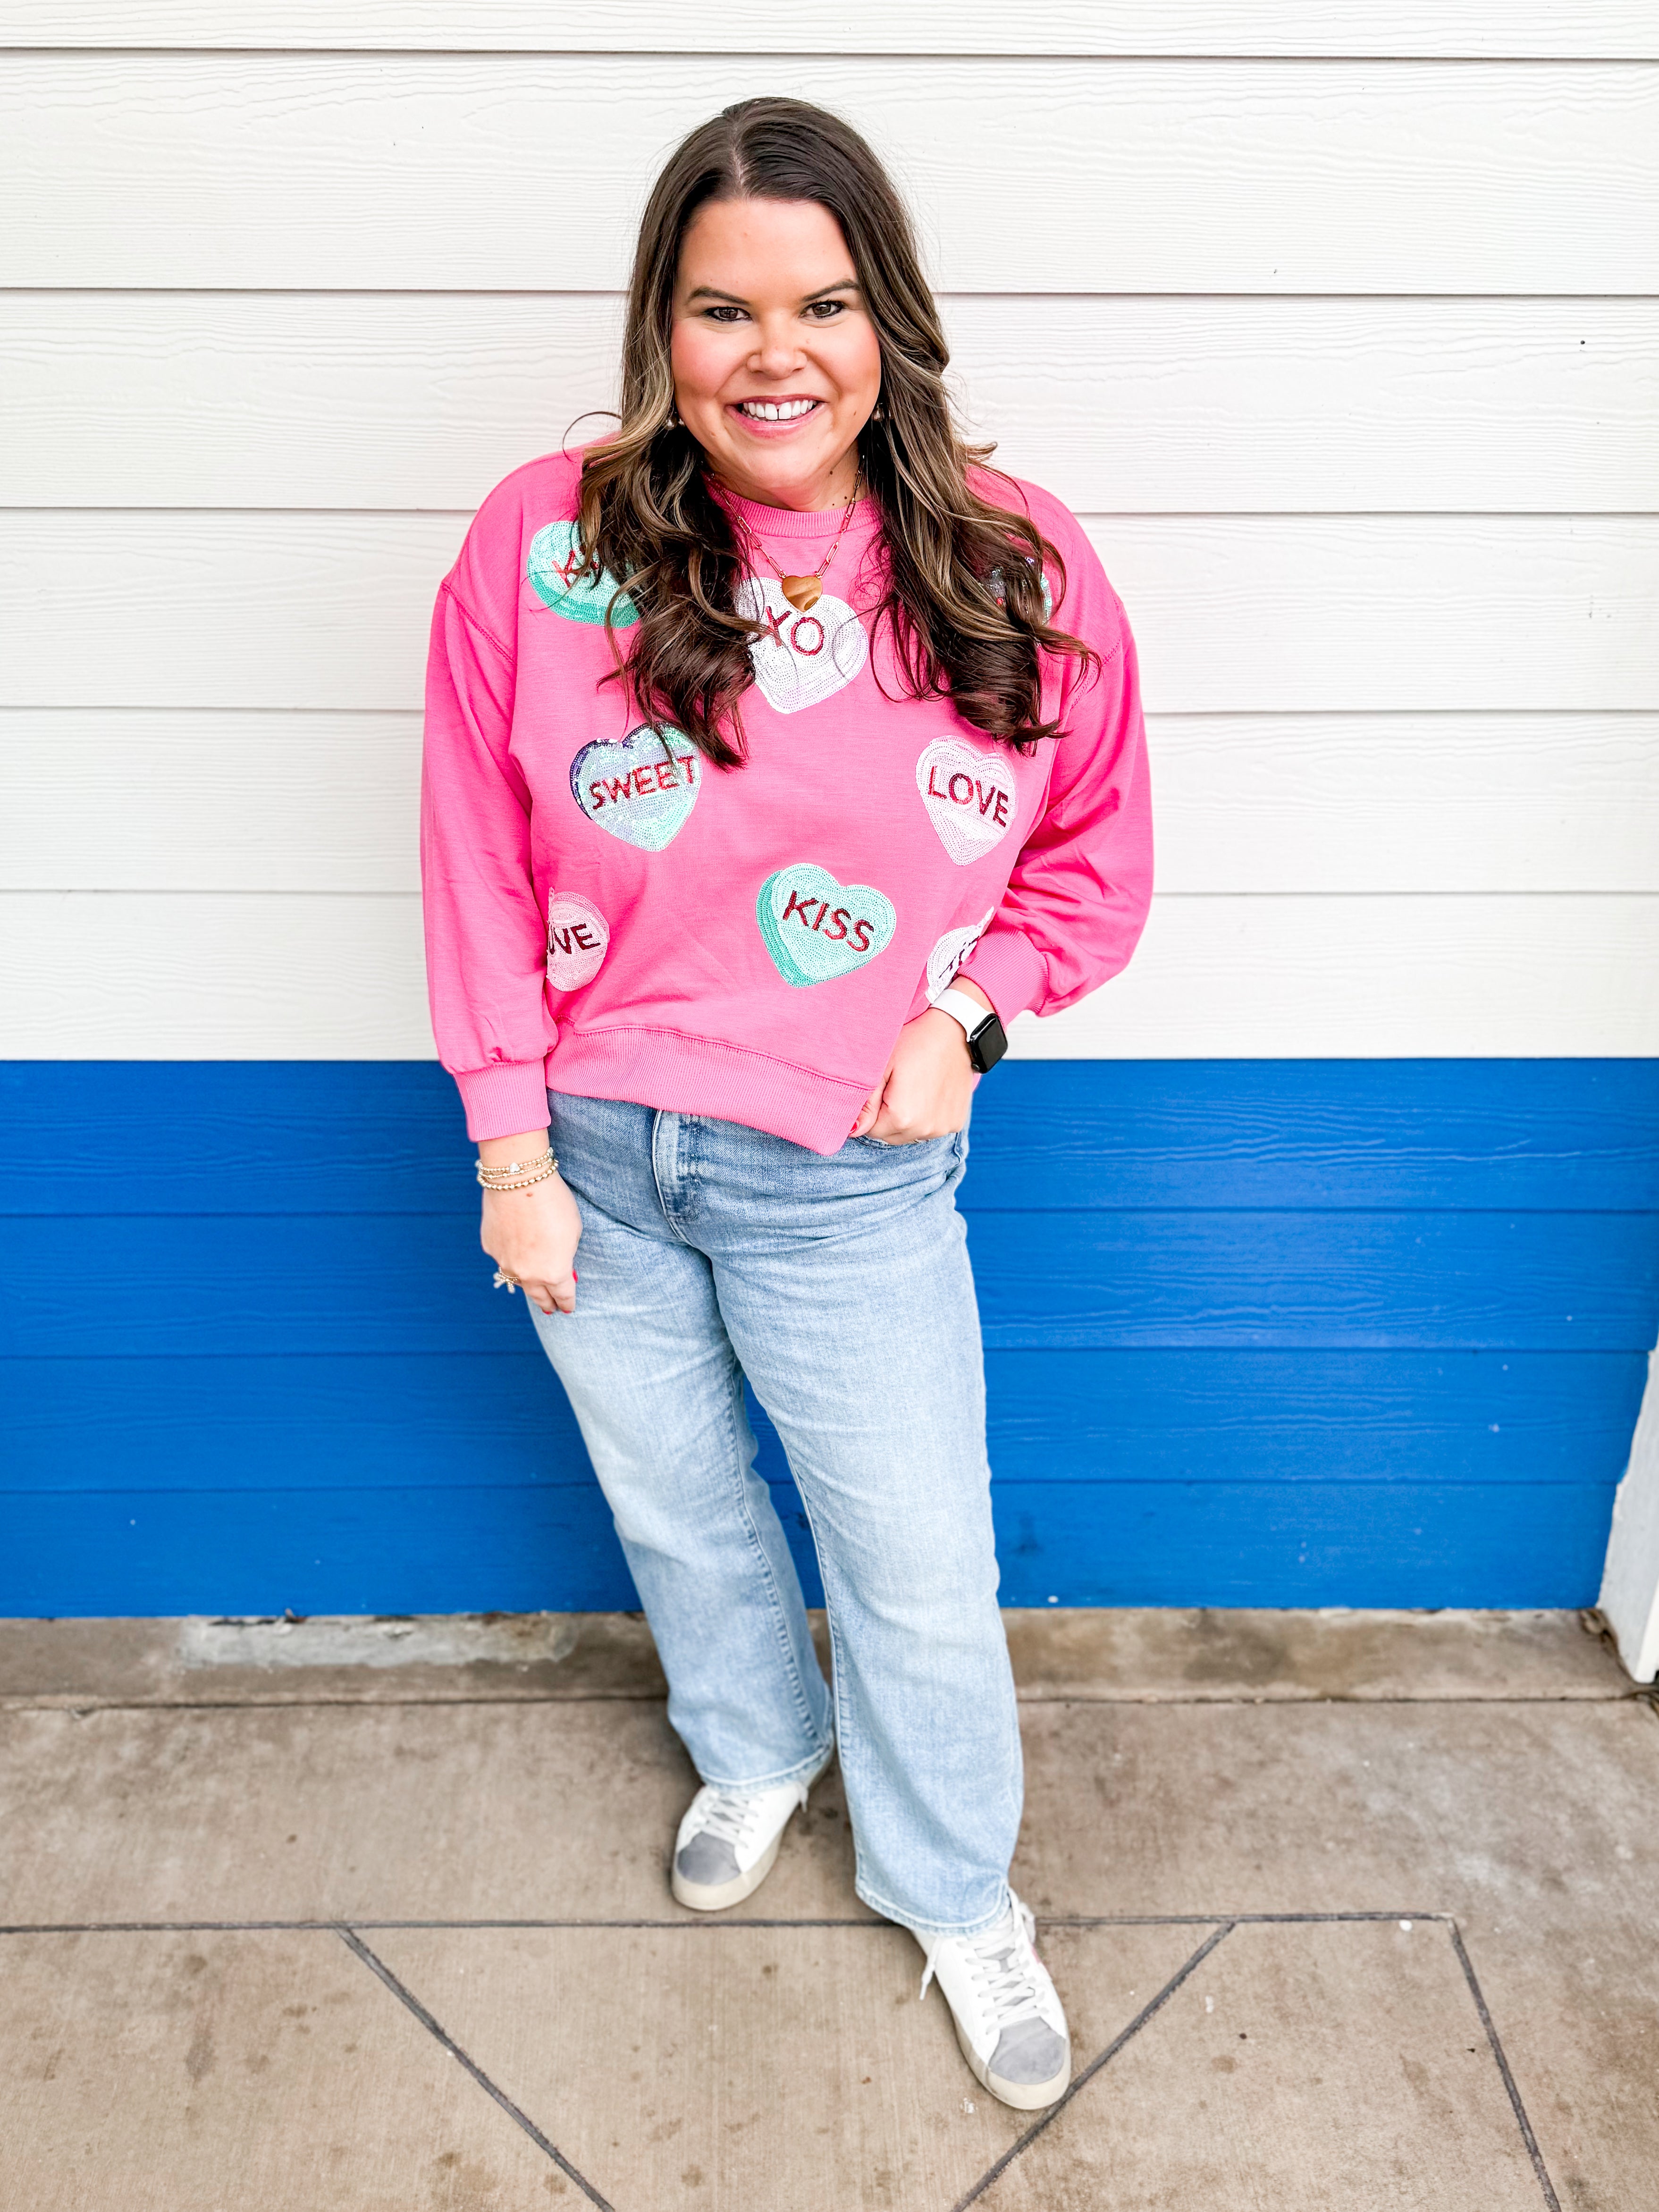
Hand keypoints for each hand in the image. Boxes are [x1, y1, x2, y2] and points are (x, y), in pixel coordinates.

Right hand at [481, 1171, 581, 1315]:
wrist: (519, 1181)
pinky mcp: (490, 1247)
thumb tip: (561, 1265)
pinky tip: (516, 1252)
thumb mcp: (573, 1231)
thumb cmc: (554, 1202)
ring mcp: (505, 1262)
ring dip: (527, 1283)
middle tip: (551, 1308)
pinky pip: (503, 1259)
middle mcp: (528, 1274)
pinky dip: (511, 1258)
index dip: (567, 1303)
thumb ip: (566, 1255)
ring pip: (518, 1280)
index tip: (568, 1308)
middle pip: (538, 1297)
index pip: (563, 1296)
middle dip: (547, 1303)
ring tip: (533, 1285)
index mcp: (554, 1273)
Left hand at [851, 980, 992, 1143]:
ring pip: (911, 1134)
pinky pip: (932, 1128)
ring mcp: (943, 1128)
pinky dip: (928, 1117)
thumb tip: (853, 1131)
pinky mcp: (956, 1122)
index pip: (871, 1131)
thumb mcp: (882, 1067)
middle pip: (891, 1136)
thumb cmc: (914, 1043)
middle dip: (888, 1117)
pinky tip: (930, 1092)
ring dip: (908, 1118)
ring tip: (915, 1088)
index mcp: (902, 1117)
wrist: (956, 1030)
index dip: (871, 1110)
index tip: (882, 1088)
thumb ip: (866, 1103)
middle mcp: (924, 1129)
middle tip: (897, 1086)